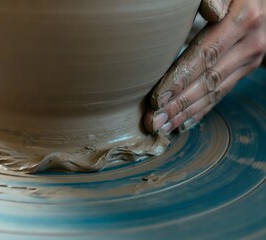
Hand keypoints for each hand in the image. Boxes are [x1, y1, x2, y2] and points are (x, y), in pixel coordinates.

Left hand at [144, 0, 265, 133]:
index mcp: (242, 20)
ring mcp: (250, 59)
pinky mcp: (247, 67)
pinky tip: (183, 123)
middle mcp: (249, 44)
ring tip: (162, 128)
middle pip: (207, 80)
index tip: (157, 98)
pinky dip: (202, 109)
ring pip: (214, 91)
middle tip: (153, 121)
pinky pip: (223, 92)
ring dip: (186, 113)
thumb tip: (210, 10)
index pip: (204, 56)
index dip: (180, 79)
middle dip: (178, 105)